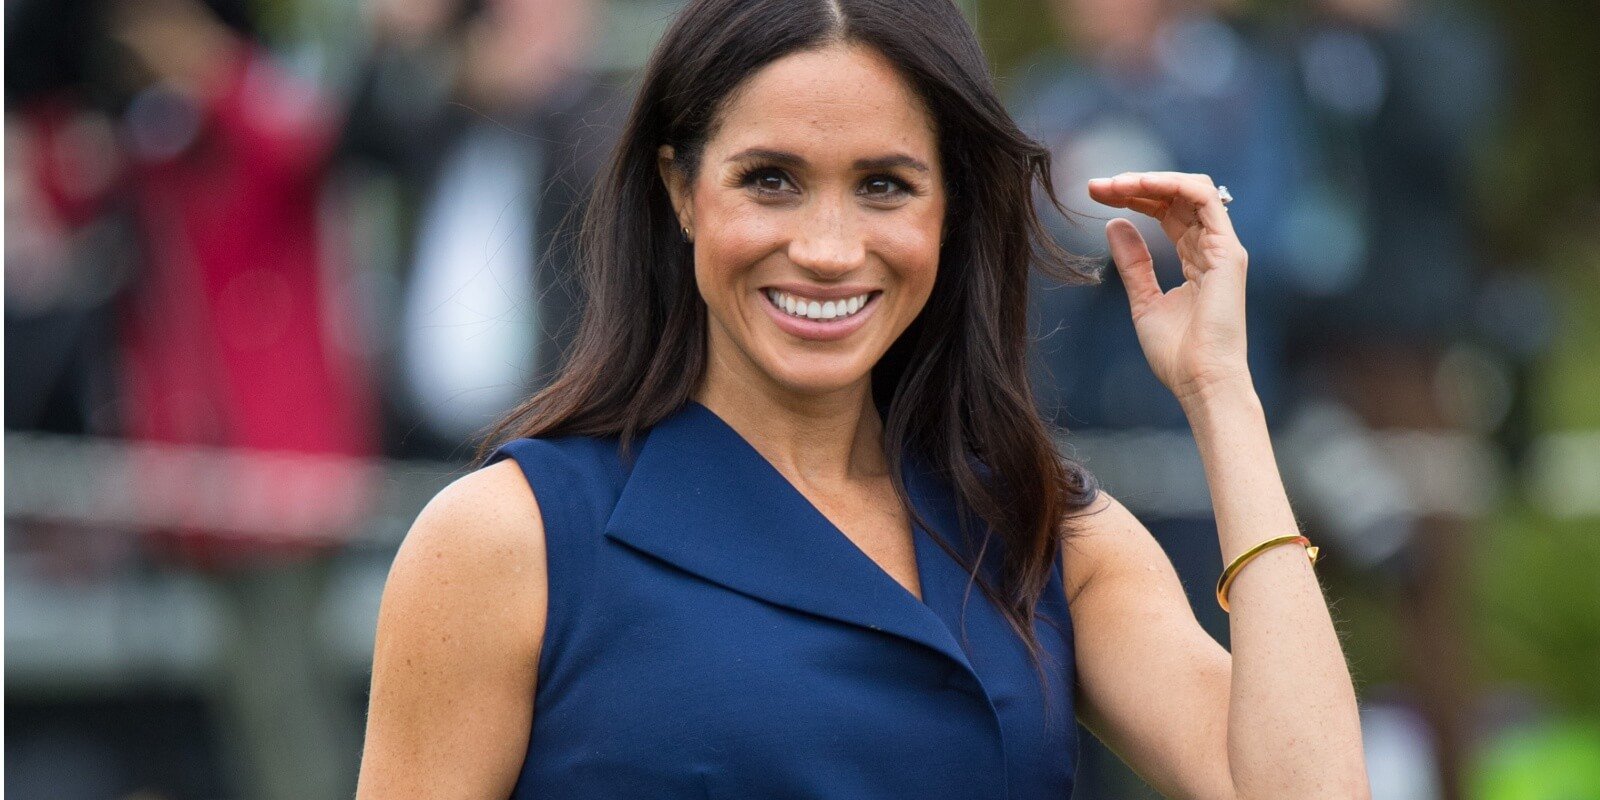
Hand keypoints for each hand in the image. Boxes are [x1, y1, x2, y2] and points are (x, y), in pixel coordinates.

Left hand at [1087, 172, 1251, 406]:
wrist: (1201, 381)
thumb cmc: (1177, 353)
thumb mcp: (1143, 300)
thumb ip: (1133, 262)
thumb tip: (1115, 224)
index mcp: (1196, 258)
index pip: (1166, 212)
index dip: (1133, 197)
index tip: (1095, 194)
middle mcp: (1212, 247)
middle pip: (1176, 196)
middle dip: (1134, 185)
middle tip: (1096, 186)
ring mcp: (1223, 247)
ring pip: (1191, 190)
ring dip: (1151, 180)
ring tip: (1114, 184)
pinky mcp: (1228, 252)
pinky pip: (1206, 200)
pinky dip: (1173, 185)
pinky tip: (1141, 185)